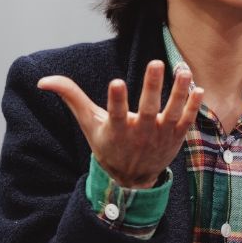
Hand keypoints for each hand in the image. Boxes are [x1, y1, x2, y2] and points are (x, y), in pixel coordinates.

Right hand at [38, 61, 204, 188]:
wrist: (131, 179)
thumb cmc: (107, 145)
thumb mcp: (89, 124)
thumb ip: (71, 97)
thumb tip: (43, 80)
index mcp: (117, 129)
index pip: (116, 113)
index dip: (116, 99)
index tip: (115, 83)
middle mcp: (140, 132)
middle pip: (147, 108)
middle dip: (151, 86)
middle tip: (155, 63)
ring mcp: (160, 134)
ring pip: (172, 112)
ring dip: (179, 92)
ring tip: (183, 71)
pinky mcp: (176, 136)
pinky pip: (187, 120)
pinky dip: (193, 106)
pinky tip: (198, 87)